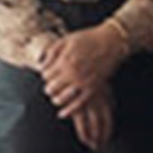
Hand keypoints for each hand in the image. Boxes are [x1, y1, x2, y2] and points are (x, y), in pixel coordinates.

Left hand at [35, 16, 130, 145]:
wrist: (111, 42)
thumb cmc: (88, 39)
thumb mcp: (66, 40)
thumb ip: (52, 52)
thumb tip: (42, 65)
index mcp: (64, 60)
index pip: (46, 75)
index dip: (45, 76)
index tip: (48, 75)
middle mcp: (72, 73)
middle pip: (52, 87)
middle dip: (49, 88)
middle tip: (50, 88)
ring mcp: (83, 82)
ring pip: (62, 98)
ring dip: (56, 99)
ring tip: (55, 98)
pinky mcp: (93, 88)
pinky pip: (78, 104)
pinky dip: (69, 110)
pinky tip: (62, 114)